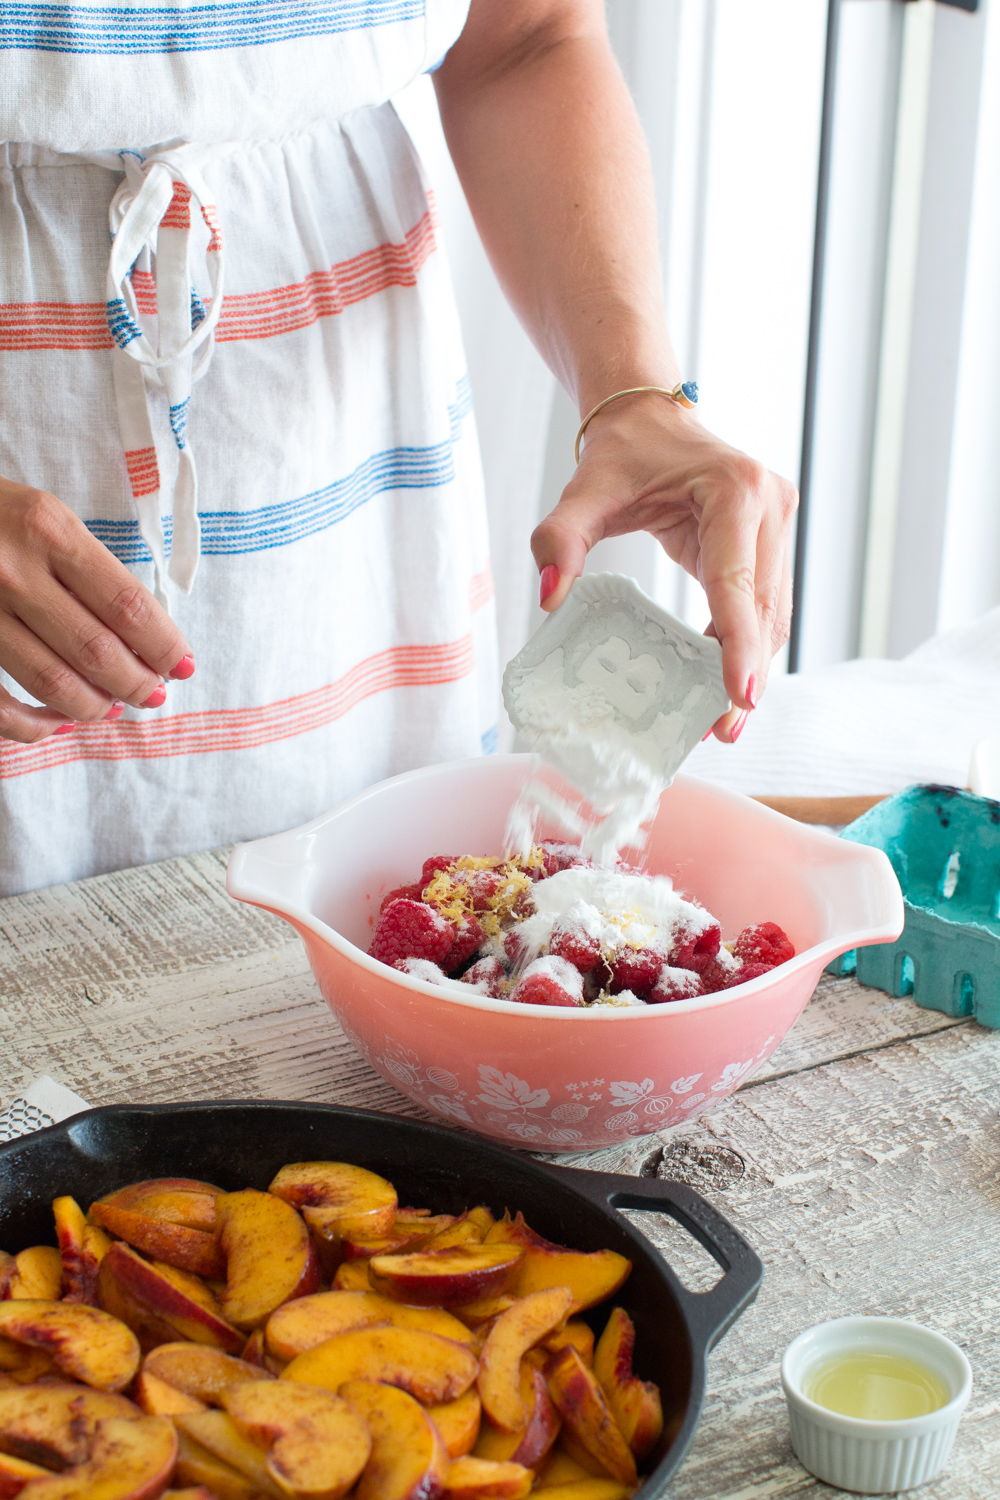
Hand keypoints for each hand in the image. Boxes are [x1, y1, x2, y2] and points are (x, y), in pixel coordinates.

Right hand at [0, 478, 193, 742]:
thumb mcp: (42, 517)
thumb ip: (87, 567)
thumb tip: (144, 635)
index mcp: (48, 530)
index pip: (127, 605)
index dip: (164, 645)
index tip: (183, 666)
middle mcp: (13, 570)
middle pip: (96, 650)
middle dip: (137, 683)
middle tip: (153, 694)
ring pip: (52, 682)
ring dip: (94, 706)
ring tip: (113, 707)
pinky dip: (31, 725)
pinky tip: (59, 723)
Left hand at [530, 392, 797, 740]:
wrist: (650, 418)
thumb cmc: (621, 455)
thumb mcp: (583, 493)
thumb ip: (560, 540)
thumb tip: (550, 599)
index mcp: (734, 489)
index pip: (737, 579)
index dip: (738, 642)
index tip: (740, 694)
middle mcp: (770, 504)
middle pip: (762, 607)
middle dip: (744, 671)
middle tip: (721, 730)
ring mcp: (777, 524)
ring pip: (771, 613)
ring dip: (750, 666)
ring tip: (720, 720)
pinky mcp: (771, 541)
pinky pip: (762, 604)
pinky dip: (744, 645)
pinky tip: (718, 683)